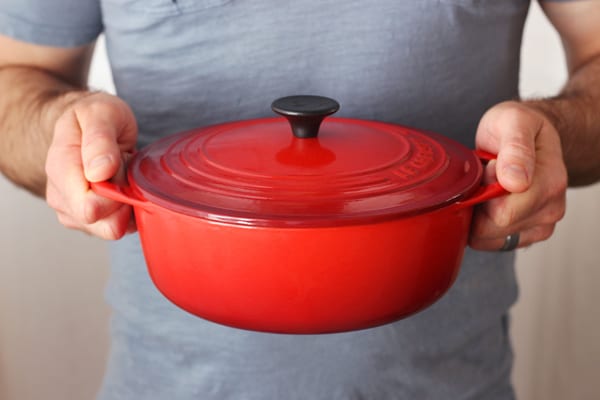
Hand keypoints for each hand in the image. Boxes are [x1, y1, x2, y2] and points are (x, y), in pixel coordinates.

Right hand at [45, 92, 137, 238]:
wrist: (87, 123)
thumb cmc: (94, 116)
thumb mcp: (101, 113)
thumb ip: (99, 140)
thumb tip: (99, 172)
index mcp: (61, 168)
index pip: (88, 206)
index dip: (116, 195)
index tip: (122, 170)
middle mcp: (61, 195)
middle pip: (103, 223)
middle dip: (123, 201)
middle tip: (123, 170)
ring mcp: (73, 211)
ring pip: (111, 228)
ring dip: (125, 205)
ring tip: (120, 175)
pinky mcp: (88, 220)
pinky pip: (118, 227)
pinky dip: (128, 211)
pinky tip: (124, 188)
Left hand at [469, 101, 566, 250]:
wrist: (530, 134)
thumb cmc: (517, 126)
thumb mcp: (513, 121)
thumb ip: (515, 148)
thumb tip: (517, 182)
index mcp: (549, 182)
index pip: (502, 214)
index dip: (481, 194)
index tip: (487, 169)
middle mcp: (551, 208)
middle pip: (493, 230)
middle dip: (478, 205)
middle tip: (486, 178)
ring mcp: (542, 224)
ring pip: (490, 239)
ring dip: (479, 215)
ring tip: (489, 188)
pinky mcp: (529, 234)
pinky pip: (492, 243)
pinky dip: (482, 224)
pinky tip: (488, 202)